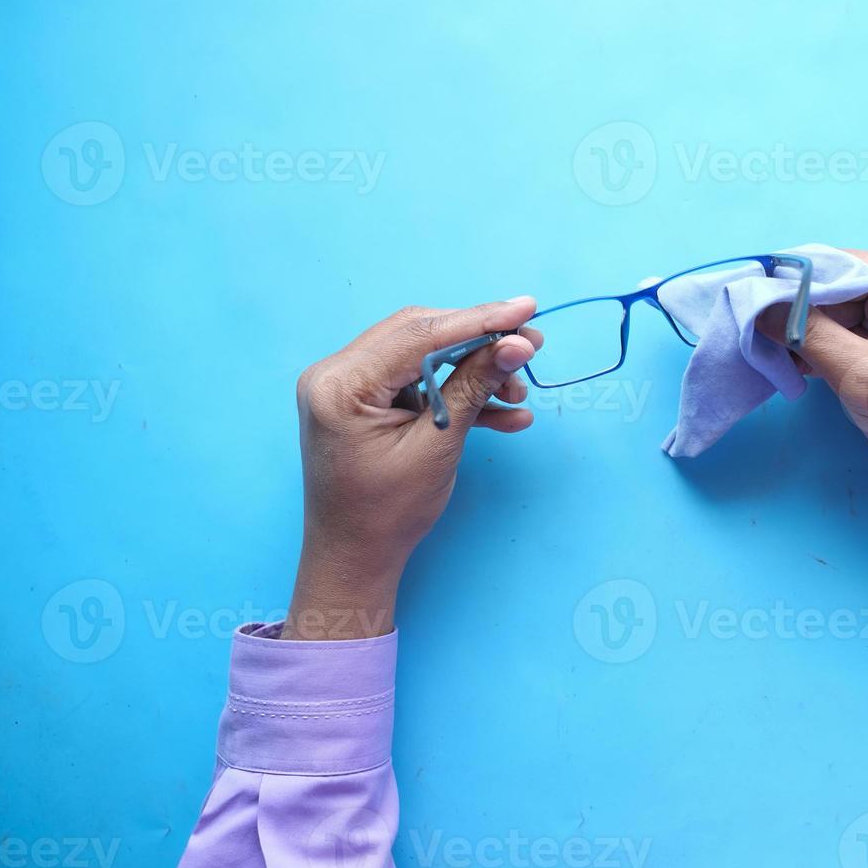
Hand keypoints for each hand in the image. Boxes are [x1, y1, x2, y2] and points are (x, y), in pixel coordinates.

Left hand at [282, 299, 540, 639]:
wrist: (355, 558)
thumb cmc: (387, 513)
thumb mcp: (438, 445)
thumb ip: (474, 386)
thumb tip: (517, 344)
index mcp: (342, 384)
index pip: (420, 334)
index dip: (479, 319)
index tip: (526, 309)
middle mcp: (336, 374)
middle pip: (421, 334)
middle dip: (480, 341)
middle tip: (530, 347)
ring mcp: (348, 386)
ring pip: (424, 356)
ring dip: (474, 371)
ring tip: (518, 394)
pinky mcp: (365, 401)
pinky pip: (418, 381)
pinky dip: (457, 393)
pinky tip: (503, 414)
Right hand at [762, 251, 867, 580]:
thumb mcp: (861, 374)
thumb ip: (807, 333)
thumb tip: (757, 304)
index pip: (838, 265)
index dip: (789, 282)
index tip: (744, 297)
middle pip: (830, 288)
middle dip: (790, 311)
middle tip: (745, 330)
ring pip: (827, 313)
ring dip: (794, 334)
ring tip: (759, 350)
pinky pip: (834, 336)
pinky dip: (808, 350)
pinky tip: (781, 363)